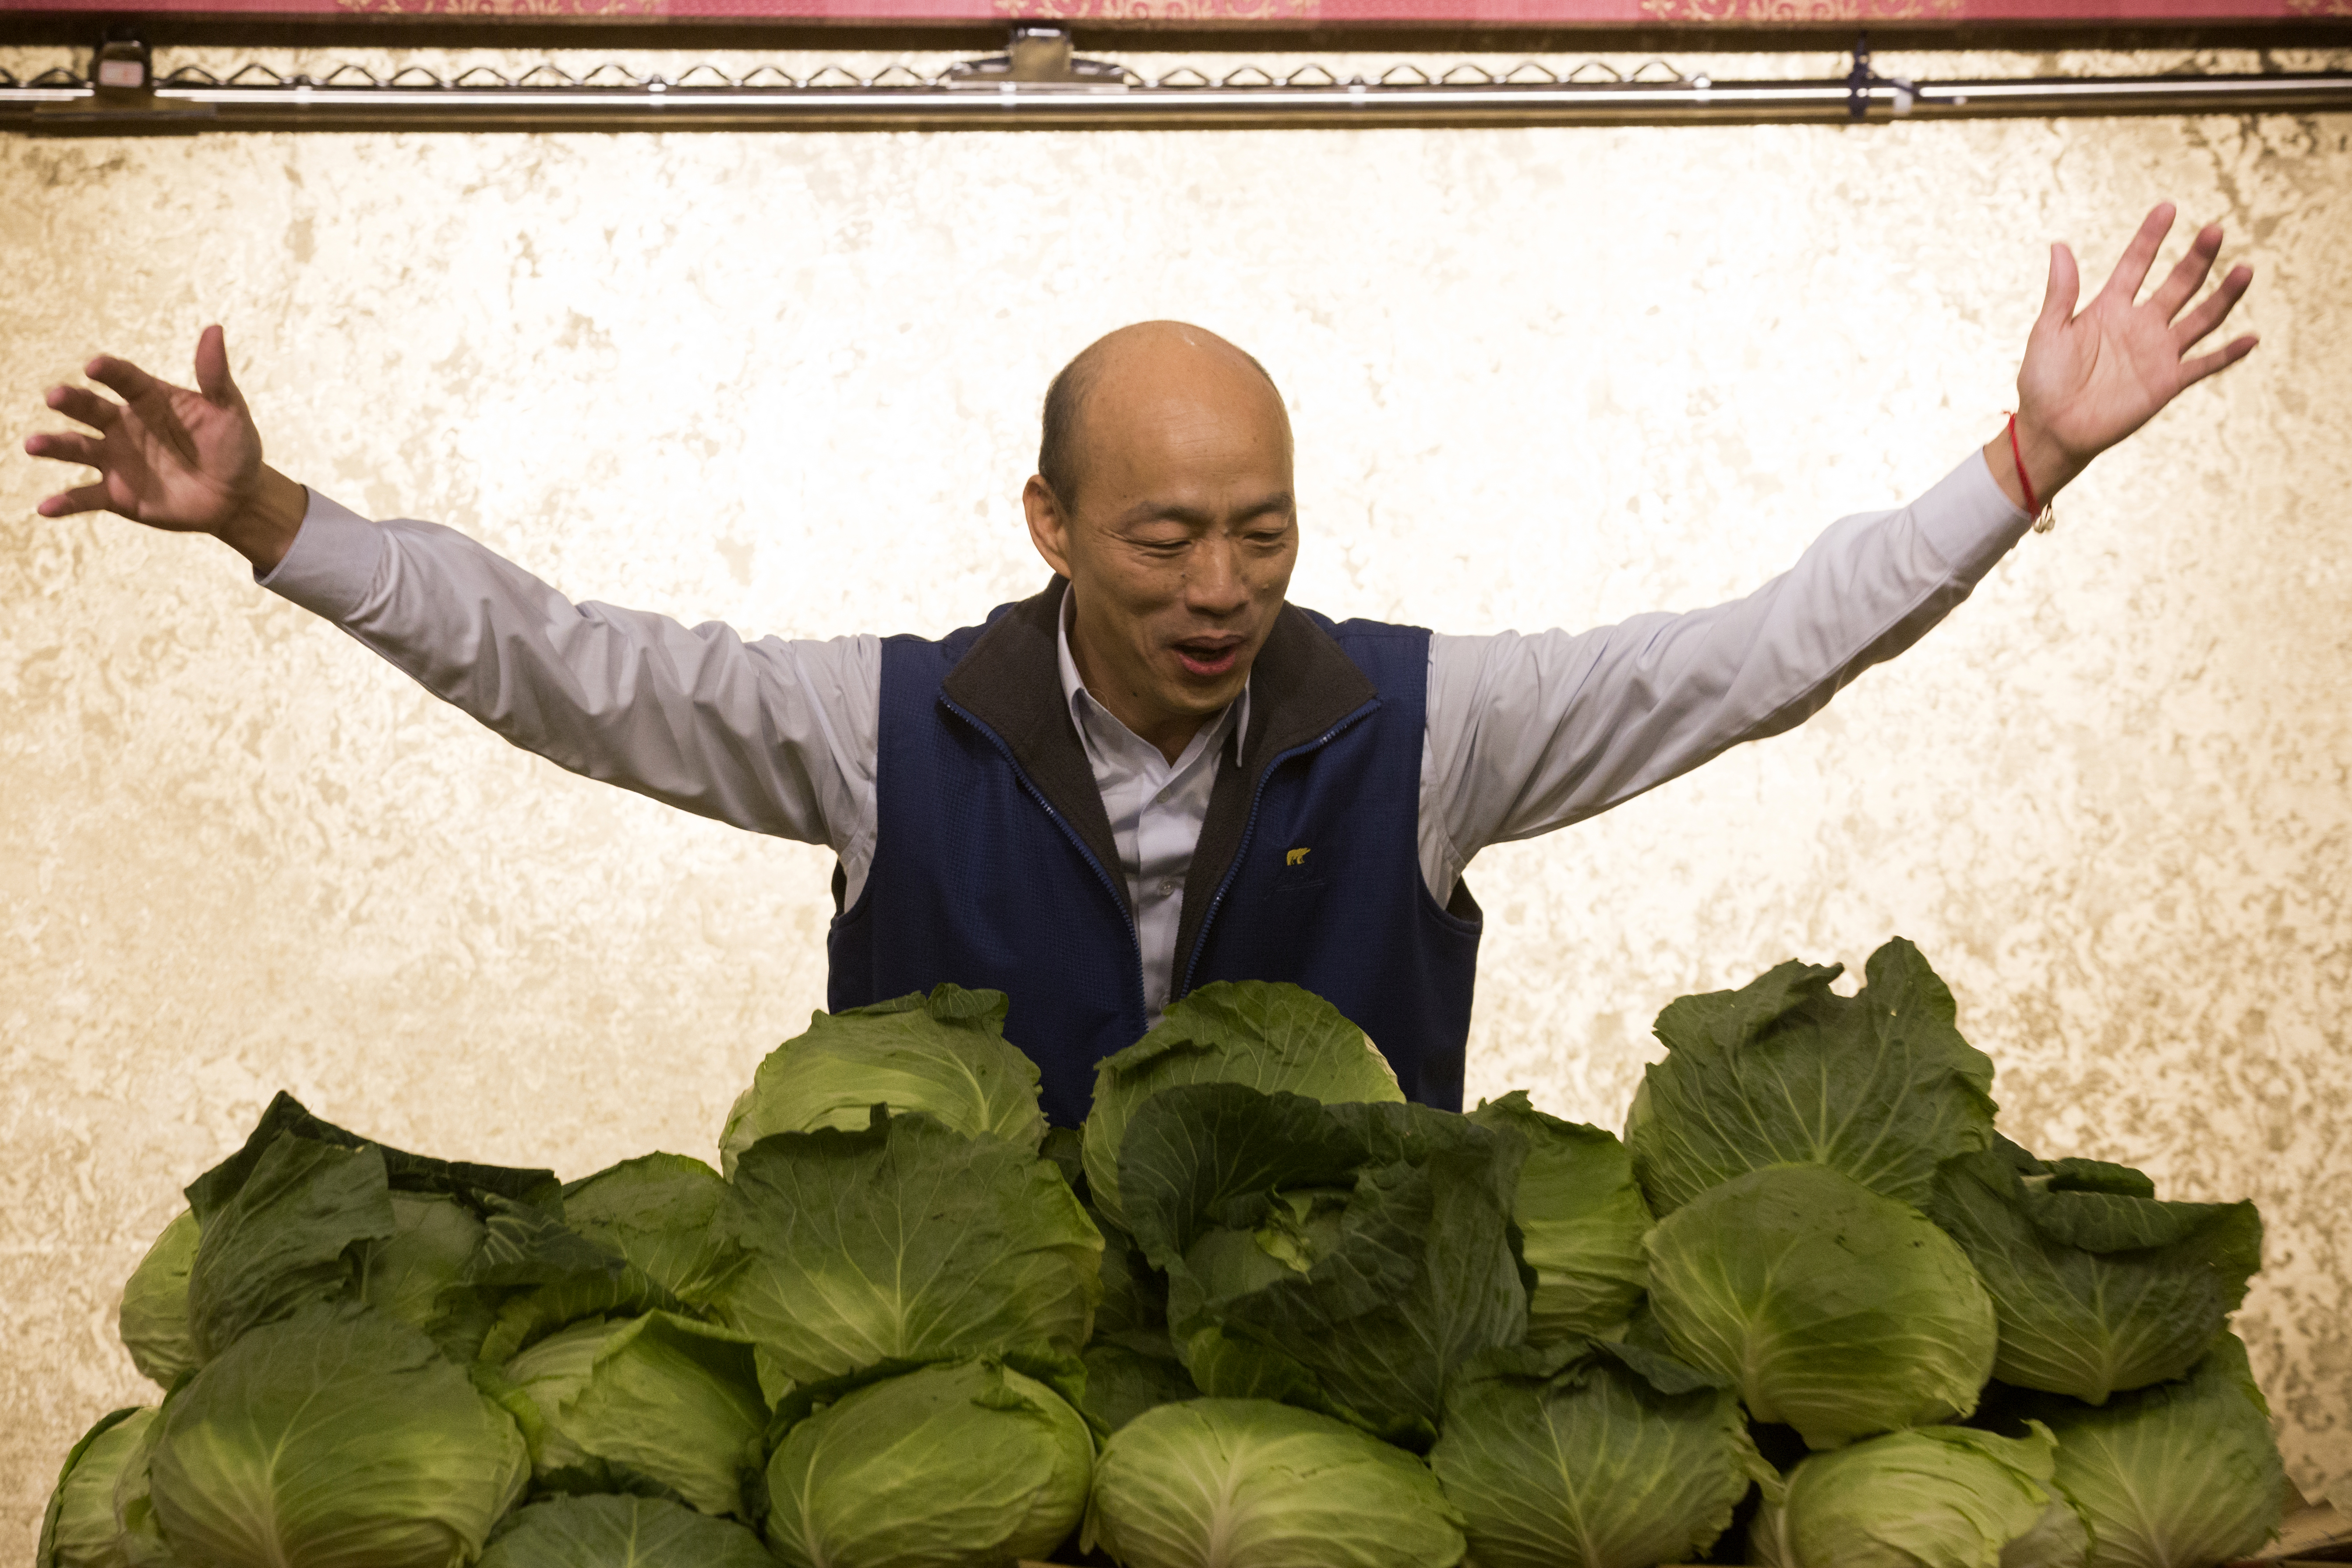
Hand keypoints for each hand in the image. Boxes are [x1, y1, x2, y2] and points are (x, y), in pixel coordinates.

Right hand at [23, 324, 305, 570]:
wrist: (237, 497)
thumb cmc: (234, 448)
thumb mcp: (230, 412)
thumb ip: (216, 376)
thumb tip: (214, 329)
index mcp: (149, 399)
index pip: (124, 378)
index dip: (109, 371)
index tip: (95, 366)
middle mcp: (123, 425)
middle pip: (89, 408)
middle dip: (70, 401)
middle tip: (54, 397)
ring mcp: (116, 459)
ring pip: (77, 448)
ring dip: (54, 445)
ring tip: (33, 444)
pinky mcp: (117, 494)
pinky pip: (85, 497)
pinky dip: (65, 502)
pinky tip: (45, 507)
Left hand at [1989, 203, 2257, 512]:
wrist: (2050, 429)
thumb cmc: (2042, 381)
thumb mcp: (2047, 331)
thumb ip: (2061, 291)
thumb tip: (2059, 245)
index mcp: (2109, 307)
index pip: (2136, 263)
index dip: (2151, 237)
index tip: (2168, 207)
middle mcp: (2140, 324)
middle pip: (2178, 283)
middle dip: (2197, 258)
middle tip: (2215, 230)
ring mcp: (2157, 352)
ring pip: (2200, 317)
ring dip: (2224, 296)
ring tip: (2244, 269)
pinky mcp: (2166, 382)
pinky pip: (2204, 365)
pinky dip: (2228, 354)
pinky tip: (2251, 338)